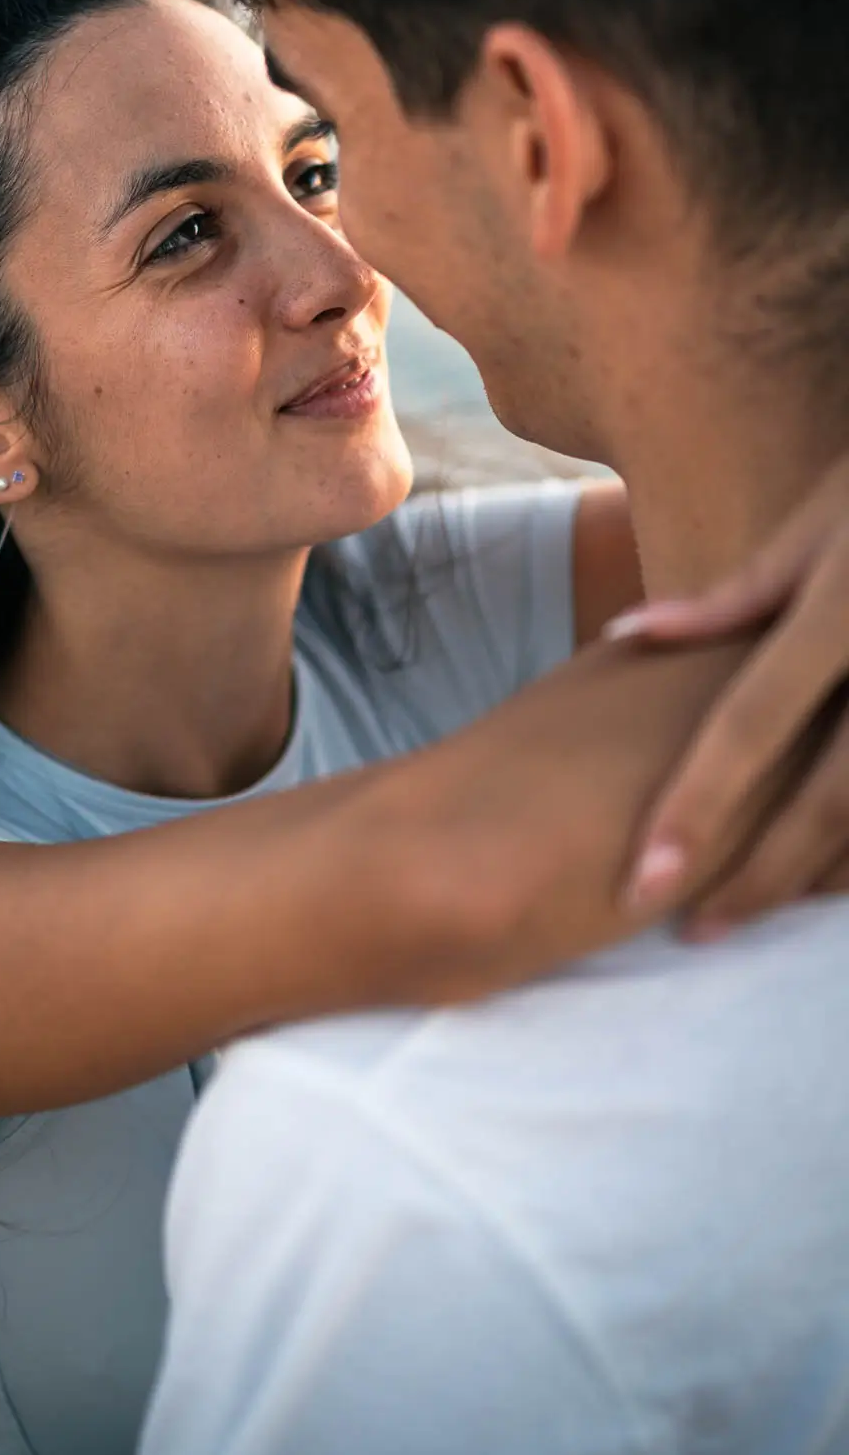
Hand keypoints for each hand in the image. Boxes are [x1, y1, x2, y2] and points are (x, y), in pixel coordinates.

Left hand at [602, 454, 848, 935]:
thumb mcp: (822, 522)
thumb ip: (739, 596)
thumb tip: (628, 634)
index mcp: (843, 611)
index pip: (755, 722)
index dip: (698, 805)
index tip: (644, 883)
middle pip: (828, 799)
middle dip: (759, 877)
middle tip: (693, 932)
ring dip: (819, 877)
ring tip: (748, 916)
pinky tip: (826, 882)